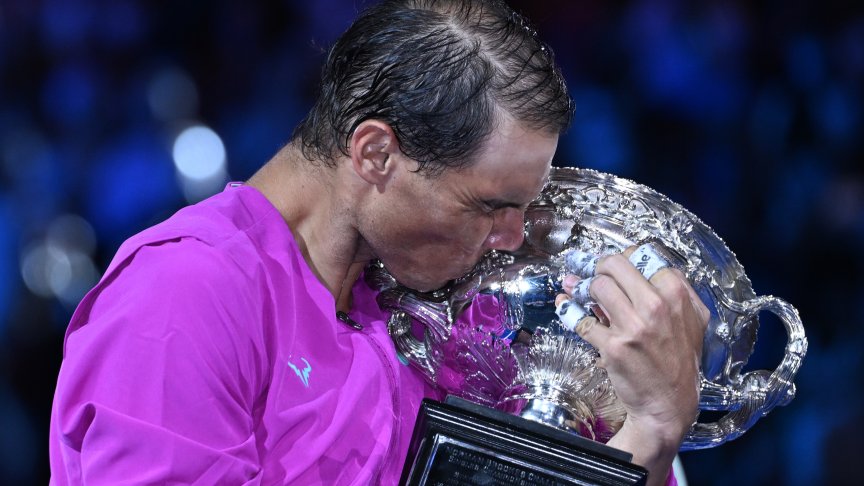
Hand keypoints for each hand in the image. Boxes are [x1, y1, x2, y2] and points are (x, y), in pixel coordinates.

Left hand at [560, 247, 709, 483]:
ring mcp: (633, 326)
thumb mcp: (691, 320)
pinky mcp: (613, 346)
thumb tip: (637, 266)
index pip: (642, 255)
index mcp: (677, 295)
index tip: (611, 264)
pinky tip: (564, 304)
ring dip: (582, 285)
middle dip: (597, 265)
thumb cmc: (679, 361)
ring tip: (576, 287)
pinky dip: (568, 309)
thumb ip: (673, 291)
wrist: (669, 403)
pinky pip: (581, 319)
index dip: (622, 257)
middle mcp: (656, 307)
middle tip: (590, 271)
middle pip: (615, 265)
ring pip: (597, 286)